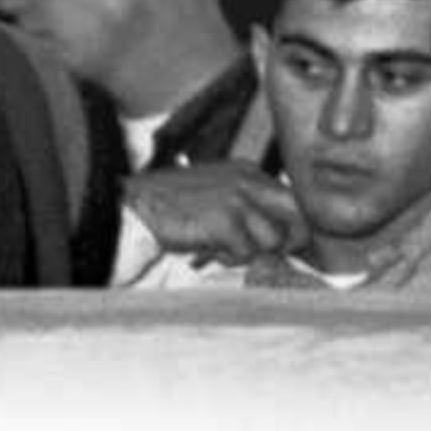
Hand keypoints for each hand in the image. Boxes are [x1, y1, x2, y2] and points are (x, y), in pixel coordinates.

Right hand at [128, 161, 301, 264]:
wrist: (131, 208)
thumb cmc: (167, 207)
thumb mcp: (214, 196)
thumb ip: (245, 208)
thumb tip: (274, 236)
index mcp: (247, 172)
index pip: (294, 200)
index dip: (293, 227)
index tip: (285, 245)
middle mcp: (248, 181)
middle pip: (298, 216)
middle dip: (289, 241)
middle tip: (266, 253)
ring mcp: (237, 200)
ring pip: (273, 239)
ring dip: (249, 252)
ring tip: (221, 249)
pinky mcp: (224, 220)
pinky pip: (246, 252)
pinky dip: (227, 258)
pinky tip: (206, 251)